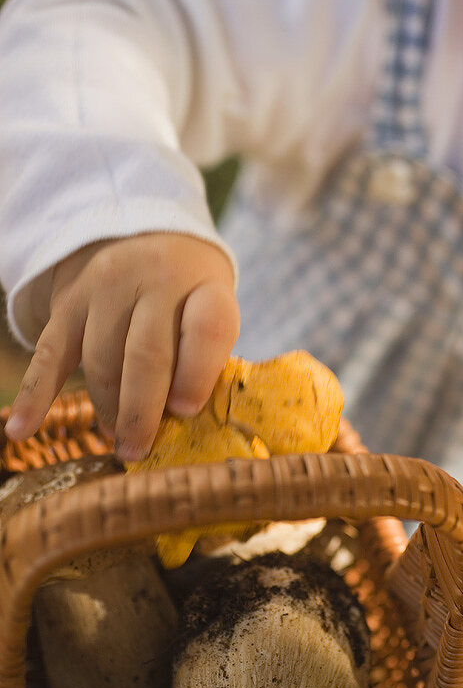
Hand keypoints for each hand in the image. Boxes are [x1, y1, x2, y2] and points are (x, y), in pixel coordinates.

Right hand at [4, 233, 239, 459]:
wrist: (150, 238)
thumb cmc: (192, 297)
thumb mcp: (216, 315)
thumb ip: (205, 361)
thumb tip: (177, 426)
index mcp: (206, 286)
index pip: (205, 330)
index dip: (197, 375)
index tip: (186, 413)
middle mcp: (156, 278)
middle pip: (145, 353)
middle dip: (141, 412)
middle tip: (140, 449)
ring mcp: (107, 287)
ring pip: (100, 359)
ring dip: (108, 409)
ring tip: (119, 441)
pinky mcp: (69, 302)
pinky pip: (50, 353)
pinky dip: (34, 395)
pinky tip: (21, 429)